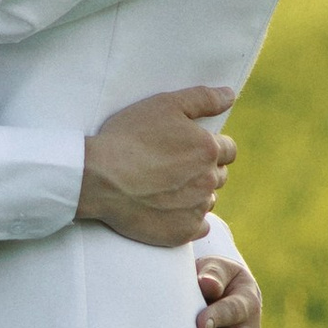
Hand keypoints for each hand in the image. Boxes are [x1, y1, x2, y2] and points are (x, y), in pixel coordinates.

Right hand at [75, 87, 235, 246]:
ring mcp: (195, 209)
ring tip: (167, 188)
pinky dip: (188, 219)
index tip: (191, 148)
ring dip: (196, 194)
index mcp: (208, 150)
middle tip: (174, 167)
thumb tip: (229, 95)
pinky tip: (168, 210)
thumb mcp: (164, 105)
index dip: (212, 146)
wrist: (98, 178)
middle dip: (204, 170)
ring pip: (208, 201)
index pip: (229, 149)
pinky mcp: (181, 232)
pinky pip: (199, 227)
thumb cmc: (128, 138)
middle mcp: (208, 181)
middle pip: (219, 176)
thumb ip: (202, 98)